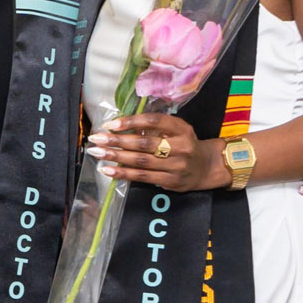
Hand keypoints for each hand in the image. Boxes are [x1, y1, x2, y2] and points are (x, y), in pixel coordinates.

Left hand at [88, 111, 224, 191]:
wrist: (206, 167)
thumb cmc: (184, 144)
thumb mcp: (176, 129)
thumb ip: (154, 126)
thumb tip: (120, 126)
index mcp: (181, 128)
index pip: (154, 121)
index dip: (131, 121)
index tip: (111, 124)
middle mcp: (181, 146)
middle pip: (144, 143)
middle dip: (117, 141)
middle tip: (96, 139)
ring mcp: (176, 166)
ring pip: (141, 161)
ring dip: (116, 157)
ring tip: (97, 153)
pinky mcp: (170, 181)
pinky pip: (142, 177)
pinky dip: (123, 173)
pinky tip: (108, 170)